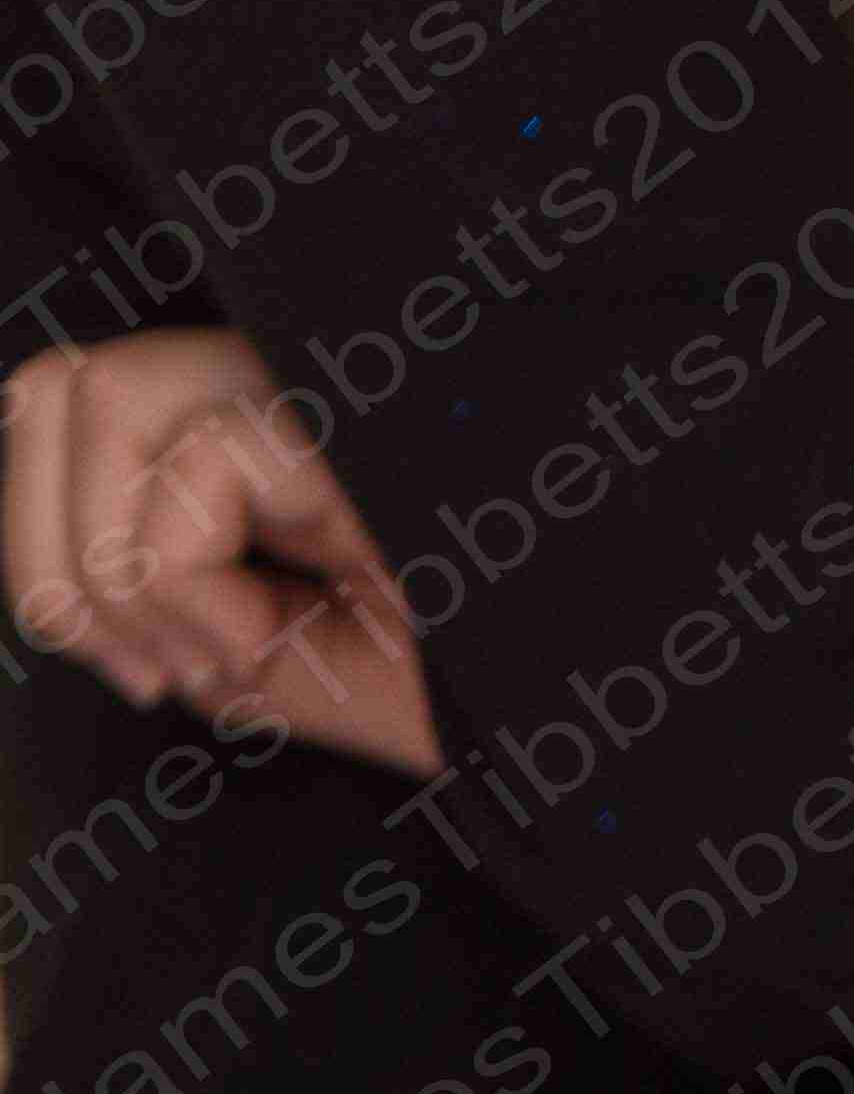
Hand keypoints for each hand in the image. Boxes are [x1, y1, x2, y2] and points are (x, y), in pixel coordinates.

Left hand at [3, 329, 444, 776]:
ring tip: (236, 642)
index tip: (148, 669)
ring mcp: (327, 379)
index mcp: (255, 425)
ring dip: (130, 570)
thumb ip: (131, 578)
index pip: (59, 398)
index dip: (46, 551)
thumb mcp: (240, 651)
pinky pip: (192, 469)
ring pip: (100, 396)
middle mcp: (286, 376)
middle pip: (54, 387)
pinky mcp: (363, 405)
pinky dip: (196, 586)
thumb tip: (42, 515)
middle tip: (174, 658)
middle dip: (60, 561)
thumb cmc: (442, 688)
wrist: (562, 716)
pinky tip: (282, 637)